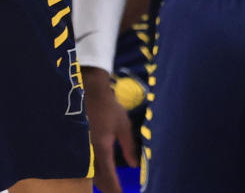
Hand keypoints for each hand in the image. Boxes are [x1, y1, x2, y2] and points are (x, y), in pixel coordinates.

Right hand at [83, 66, 137, 192]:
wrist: (88, 93)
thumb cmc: (109, 109)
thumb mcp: (123, 126)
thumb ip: (129, 146)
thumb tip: (134, 164)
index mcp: (102, 147)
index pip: (108, 174)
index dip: (114, 187)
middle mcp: (89, 151)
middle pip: (97, 178)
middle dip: (107, 188)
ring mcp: (81, 149)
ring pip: (89, 173)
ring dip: (100, 182)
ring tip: (110, 188)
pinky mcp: (77, 145)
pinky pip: (84, 165)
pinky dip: (92, 174)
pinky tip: (97, 177)